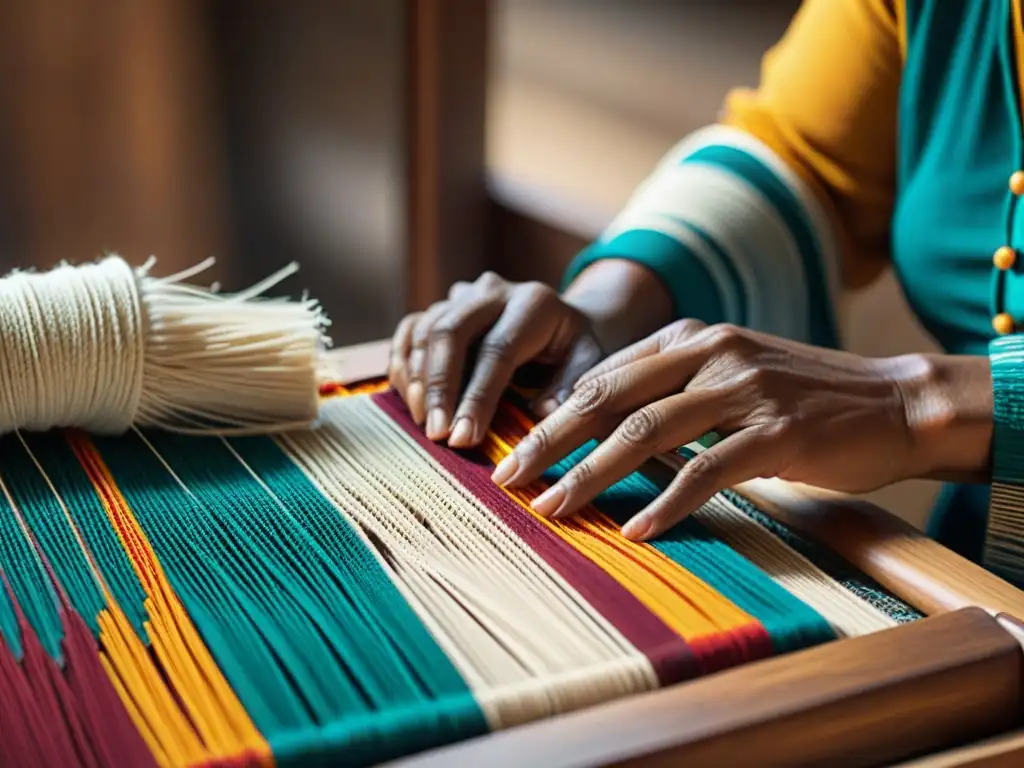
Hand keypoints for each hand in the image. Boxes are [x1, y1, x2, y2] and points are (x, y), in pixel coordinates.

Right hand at [388, 272, 604, 447]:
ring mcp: (463, 295)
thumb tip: (542, 414)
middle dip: (439, 388)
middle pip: (451, 332)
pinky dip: (404, 365)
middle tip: (436, 434)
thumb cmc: (576, 351)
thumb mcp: (590, 364)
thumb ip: (571, 387)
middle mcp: (493, 291)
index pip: (497, 351)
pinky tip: (410, 399)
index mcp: (534, 304)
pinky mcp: (441, 307)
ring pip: (426, 331)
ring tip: (425, 424)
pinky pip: (410, 331)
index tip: (464, 439)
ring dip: (418, 381)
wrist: (564, 321)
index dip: (477, 397)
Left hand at [490, 319, 992, 540]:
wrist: (897, 400)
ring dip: (592, 473)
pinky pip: (706, 470)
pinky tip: (637, 530)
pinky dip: (667, 501)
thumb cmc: (805, 396)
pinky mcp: (777, 431)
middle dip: (551, 440)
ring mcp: (743, 388)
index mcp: (690, 336)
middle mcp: (709, 352)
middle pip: (608, 396)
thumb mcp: (731, 374)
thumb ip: (674, 390)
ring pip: (645, 431)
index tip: (516, 450)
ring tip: (554, 508)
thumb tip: (609, 429)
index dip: (553, 414)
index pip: (602, 375)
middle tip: (509, 478)